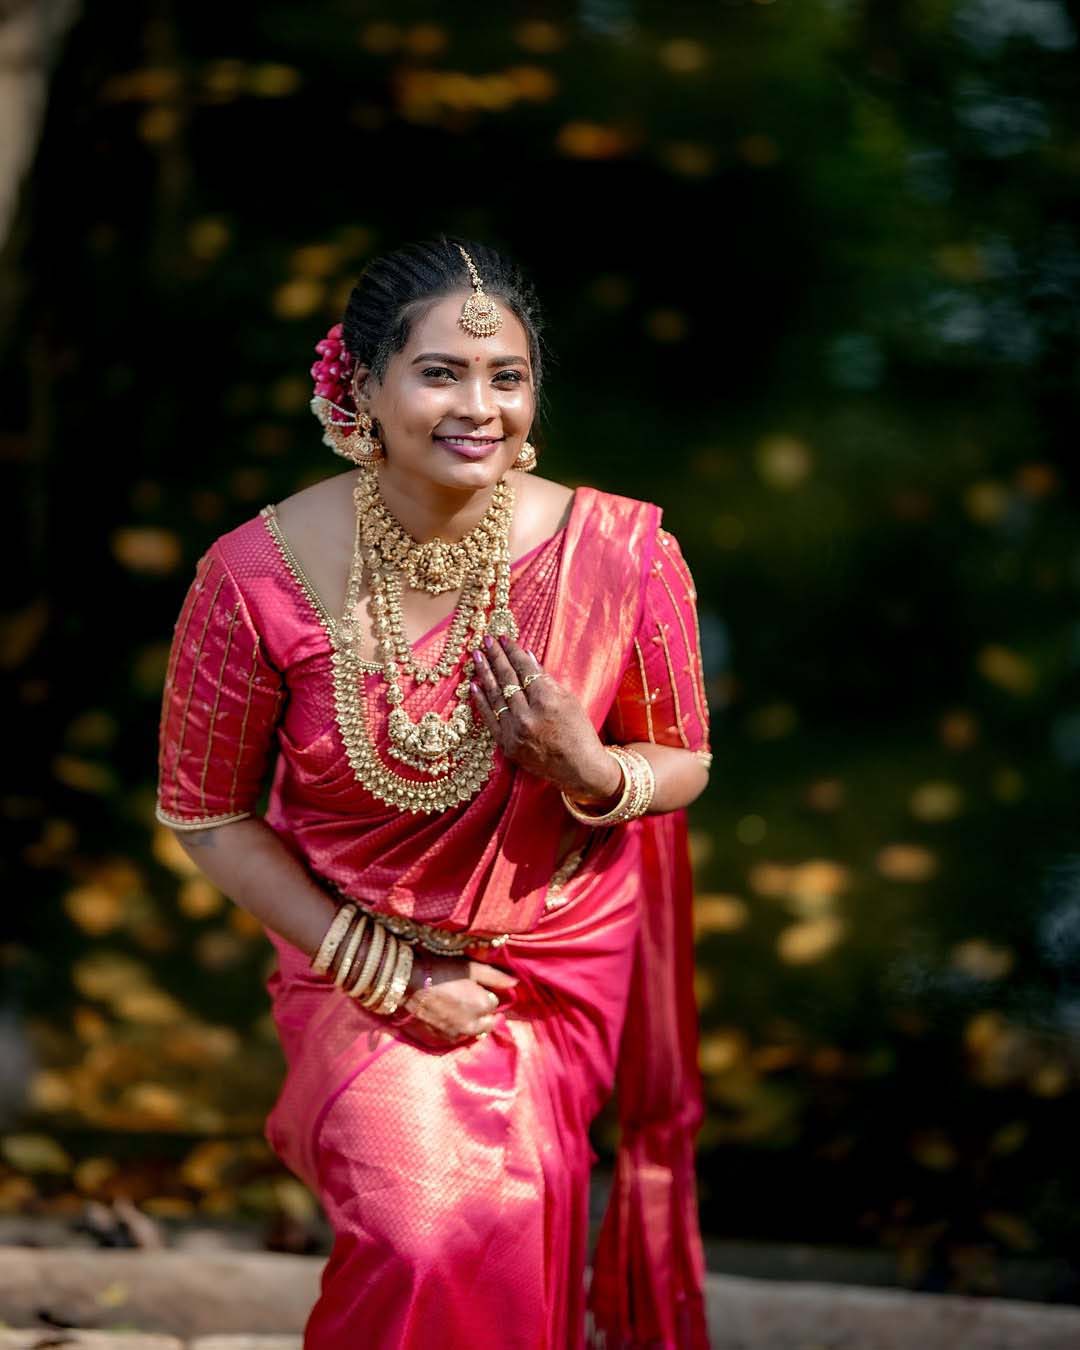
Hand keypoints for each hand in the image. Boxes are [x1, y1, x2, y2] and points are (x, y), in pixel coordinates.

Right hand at [401, 952, 517, 1045]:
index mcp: (483, 1006)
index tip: (473, 986)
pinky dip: (456, 1029)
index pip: (493, 1002)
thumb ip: (495, 976)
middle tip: (466, 998)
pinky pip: (457, 1037)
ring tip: (456, 1008)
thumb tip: (516, 982)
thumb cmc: (441, 971)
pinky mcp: (442, 1039)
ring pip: (473, 1031)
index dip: (484, 993)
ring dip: (471, 1022)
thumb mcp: (471, 968)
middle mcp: (473, 1025)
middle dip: (482, 1012)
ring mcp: (457, 1035)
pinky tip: (447, 1018)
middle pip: (487, 1022)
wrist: (408, 984)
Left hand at [469, 635, 622, 802]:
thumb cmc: (579, 732)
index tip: (504, 638)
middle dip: (496, 657)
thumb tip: (527, 657)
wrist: (579, 769)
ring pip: (495, 697)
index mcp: (547, 701)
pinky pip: (490, 719)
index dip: (512, 652)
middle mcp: (528, 715)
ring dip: (484, 674)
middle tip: (485, 640)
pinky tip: (474, 685)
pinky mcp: (507, 746)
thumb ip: (546, 679)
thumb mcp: (569, 701)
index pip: (524, 669)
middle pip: (507, 679)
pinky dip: (481, 702)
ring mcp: (515, 732)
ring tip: (476, 656)